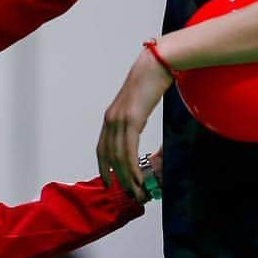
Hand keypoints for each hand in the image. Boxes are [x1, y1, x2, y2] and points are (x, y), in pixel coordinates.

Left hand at [97, 49, 173, 198]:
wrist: (155, 66)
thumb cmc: (149, 83)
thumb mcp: (137, 106)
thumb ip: (133, 119)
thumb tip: (136, 131)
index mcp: (111, 117)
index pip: (101, 147)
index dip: (103, 166)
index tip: (108, 180)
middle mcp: (111, 119)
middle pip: (109, 155)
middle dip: (117, 175)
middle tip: (127, 191)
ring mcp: (120, 119)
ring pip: (119, 155)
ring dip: (127, 175)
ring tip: (136, 189)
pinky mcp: (131, 120)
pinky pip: (129, 149)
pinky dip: (132, 166)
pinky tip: (138, 176)